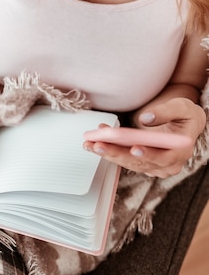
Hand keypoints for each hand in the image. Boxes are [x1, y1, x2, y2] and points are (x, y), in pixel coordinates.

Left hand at [83, 98, 205, 177]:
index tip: (134, 148)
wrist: (183, 125)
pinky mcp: (141, 164)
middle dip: (116, 153)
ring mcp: (152, 166)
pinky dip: (109, 149)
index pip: (163, 157)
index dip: (148, 154)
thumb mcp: (182, 108)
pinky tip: (95, 141)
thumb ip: (166, 112)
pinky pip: (123, 158)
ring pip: (127, 162)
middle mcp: (166, 165)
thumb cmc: (184, 117)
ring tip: (90, 143)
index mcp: (180, 152)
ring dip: (107, 153)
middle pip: (138, 162)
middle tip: (98, 145)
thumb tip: (146, 118)